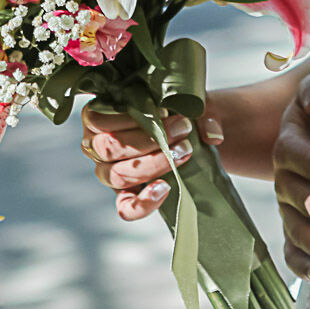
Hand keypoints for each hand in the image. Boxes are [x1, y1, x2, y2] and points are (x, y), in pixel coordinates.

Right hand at [80, 101, 219, 220]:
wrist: (185, 132)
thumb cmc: (174, 109)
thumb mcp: (184, 100)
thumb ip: (201, 111)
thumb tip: (213, 135)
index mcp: (97, 118)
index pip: (98, 120)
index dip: (132, 118)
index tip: (167, 112)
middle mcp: (95, 146)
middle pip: (108, 149)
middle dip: (149, 140)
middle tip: (183, 131)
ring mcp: (108, 172)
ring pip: (117, 175)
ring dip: (153, 164)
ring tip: (183, 153)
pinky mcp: (124, 194)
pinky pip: (126, 208)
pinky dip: (144, 202)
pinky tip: (165, 188)